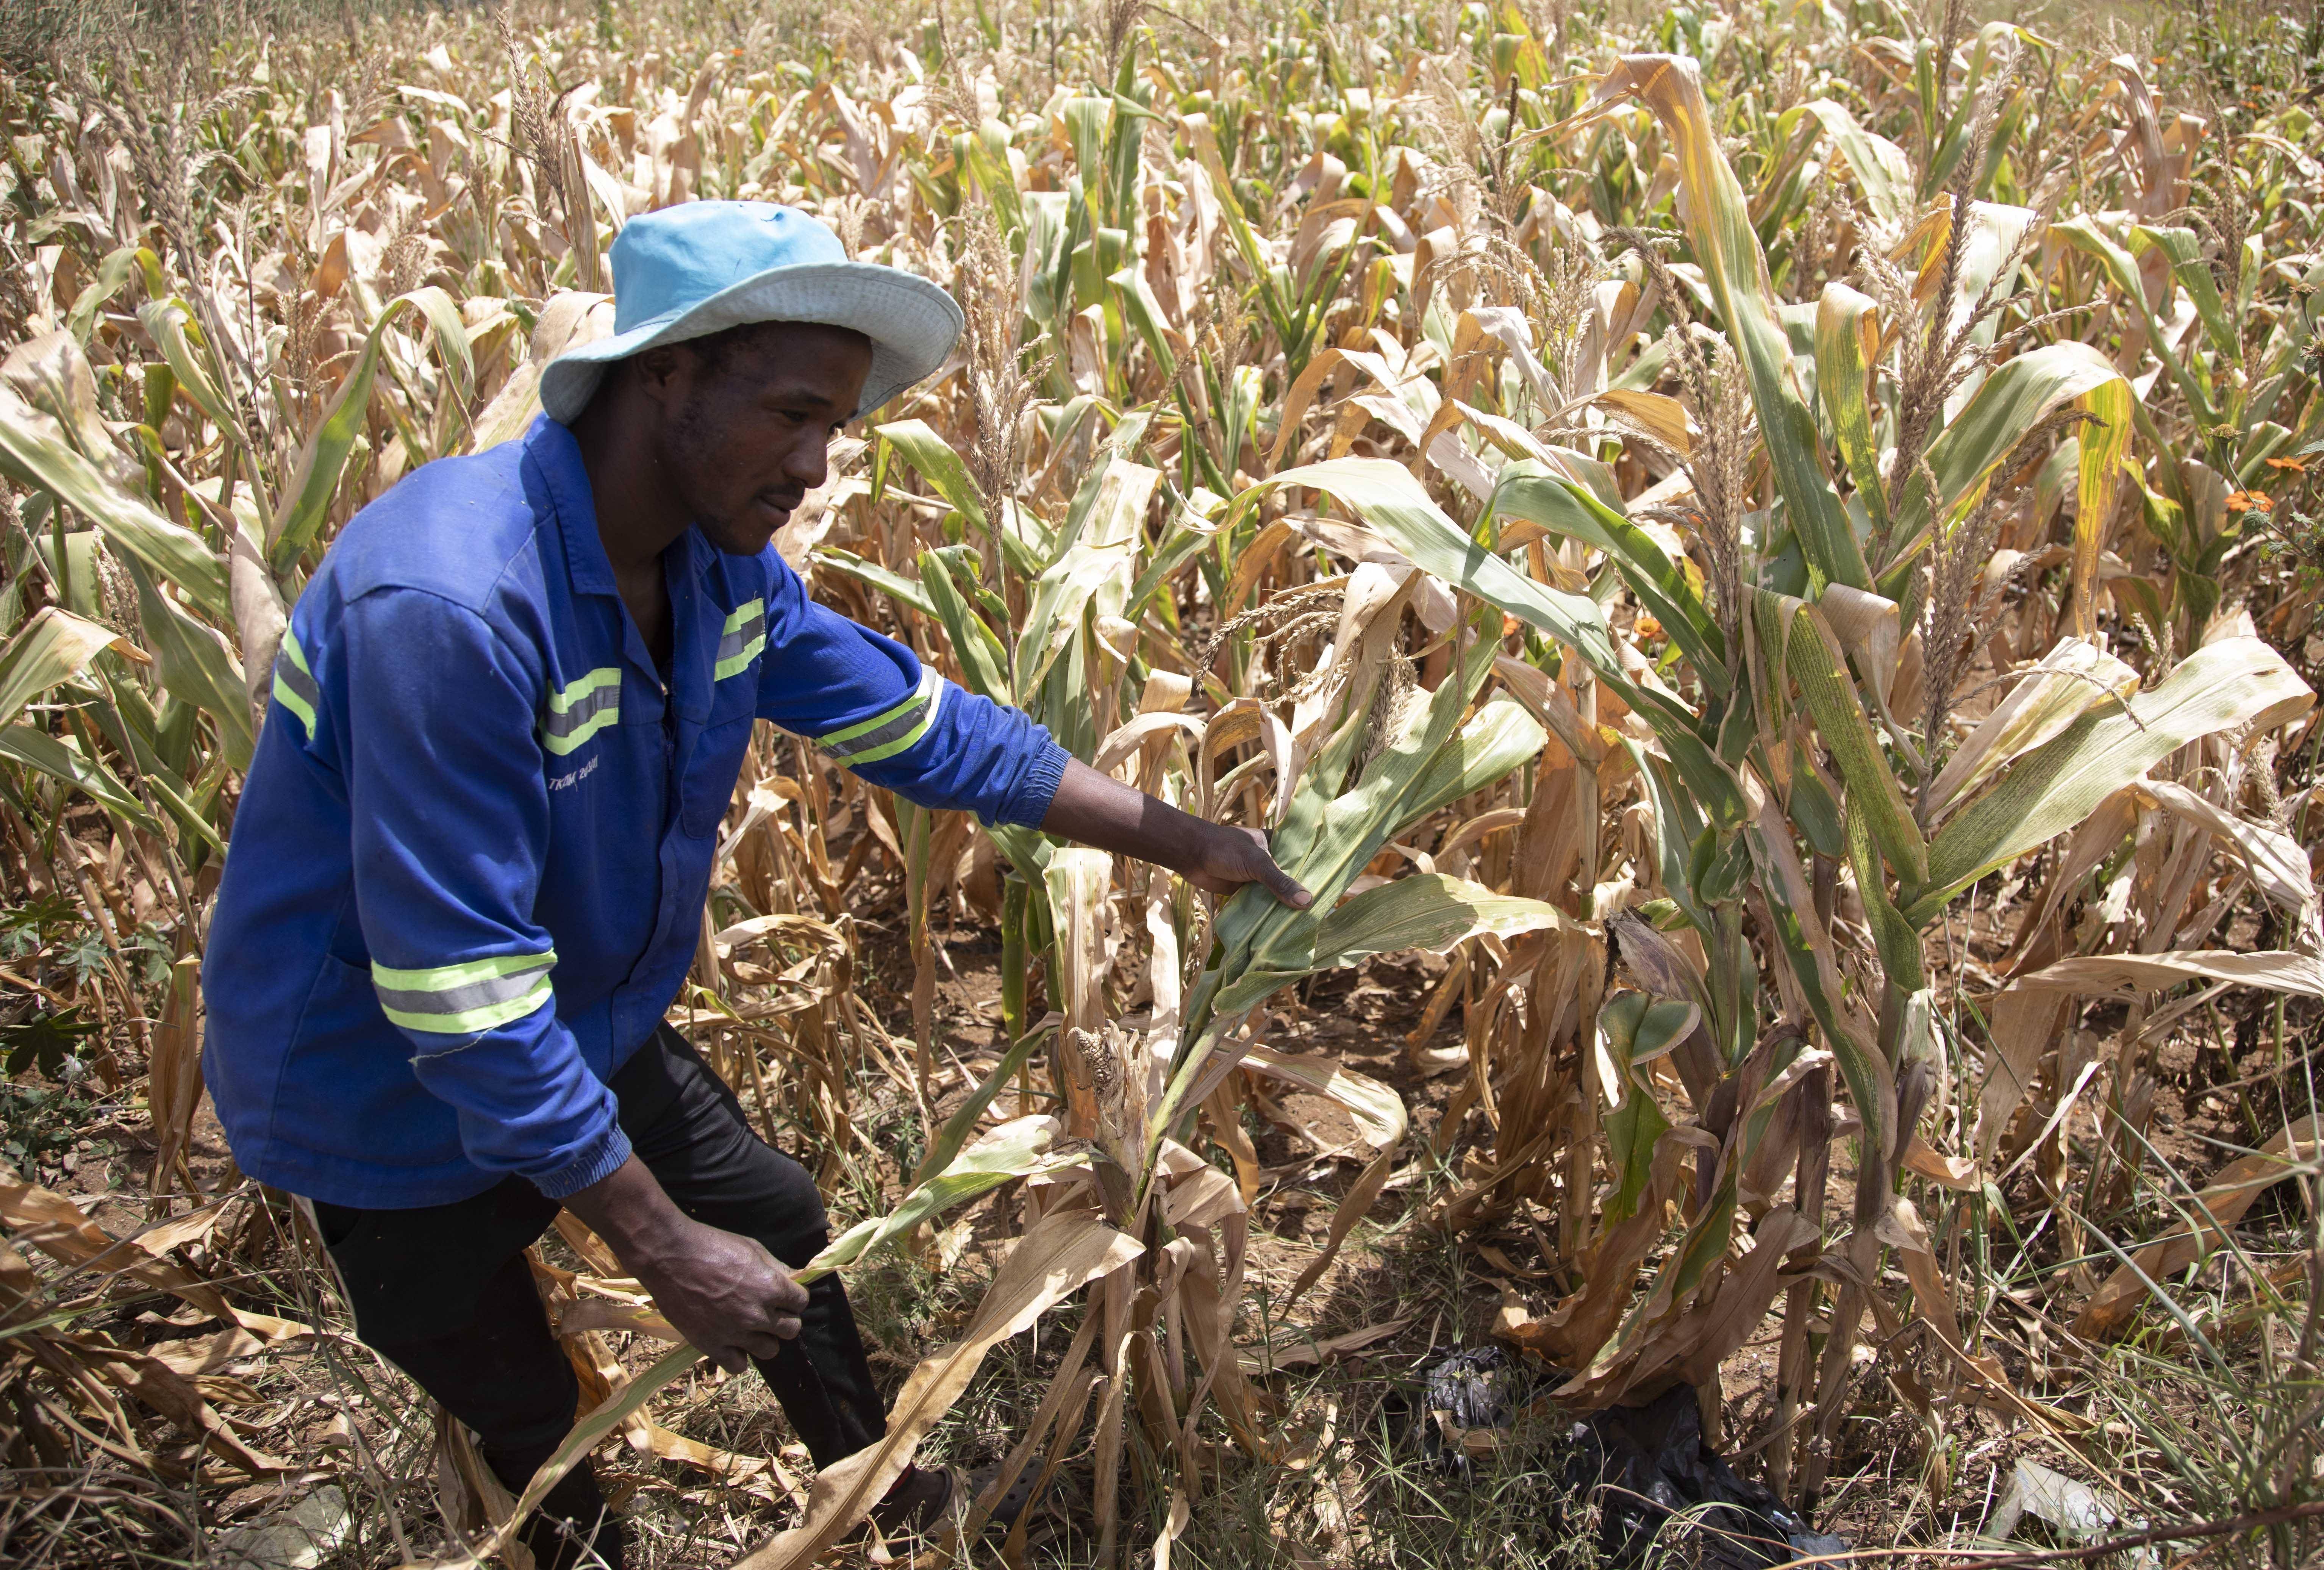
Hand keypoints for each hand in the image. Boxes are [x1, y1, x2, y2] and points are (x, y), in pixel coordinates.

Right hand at [562, 1157, 807, 1372]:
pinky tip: (732, 1342)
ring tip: (751, 1326)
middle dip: (784, 1319)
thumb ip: (777, 1268)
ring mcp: (734, 1333)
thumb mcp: (752, 1248)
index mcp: (771, 1287)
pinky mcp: (711, 1346)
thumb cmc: (711, 1245)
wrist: (669, 1256)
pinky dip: (739, 1356)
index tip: (783, 1293)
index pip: (801, 1302)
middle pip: (791, 1330)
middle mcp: (757, 1314)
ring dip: (764, 1338)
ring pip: (770, 1350)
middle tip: (769, 1310)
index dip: (793, 1297)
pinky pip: (739, 1366)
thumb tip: (795, 1279)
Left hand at [1040, 758, 1313, 909]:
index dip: (1316, 873)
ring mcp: (1256, 877)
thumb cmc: (1224, 850)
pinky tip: (1282, 929)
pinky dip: (1268, 915)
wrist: (1190, 854)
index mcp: (1277, 845)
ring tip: (1307, 926)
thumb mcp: (1257, 864)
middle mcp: (1269, 861)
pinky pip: (1261, 905)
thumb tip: (1307, 903)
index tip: (1333, 890)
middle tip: (1323, 915)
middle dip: (1301, 896)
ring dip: (1285, 908)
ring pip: (1276, 895)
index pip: (1303, 859)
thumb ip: (1280, 882)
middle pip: (1290, 880)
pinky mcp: (1244, 891)